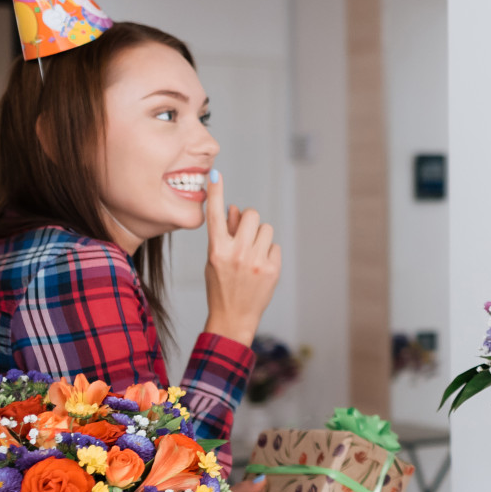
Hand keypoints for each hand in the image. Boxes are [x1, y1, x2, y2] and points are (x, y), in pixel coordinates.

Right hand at [203, 171, 281, 345]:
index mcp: (216, 249)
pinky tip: (260, 267)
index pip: (215, 216)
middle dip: (250, 221)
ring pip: (266, 229)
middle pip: (252, 215)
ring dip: (260, 237)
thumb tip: (237, 209)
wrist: (233, 316)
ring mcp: (255, 261)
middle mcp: (236, 253)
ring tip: (252, 255)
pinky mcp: (271, 269)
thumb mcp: (215, 259)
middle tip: (246, 234)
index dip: (216, 193)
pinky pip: (274, 246)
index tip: (215, 174)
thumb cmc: (221, 285)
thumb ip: (226, 233)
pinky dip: (269, 253)